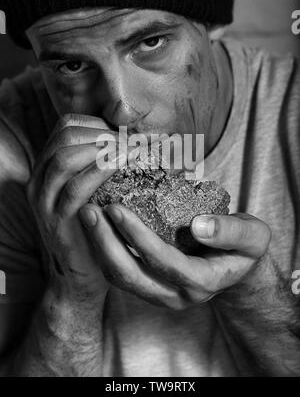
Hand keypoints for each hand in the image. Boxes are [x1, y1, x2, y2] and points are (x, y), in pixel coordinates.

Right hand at [26, 113, 125, 305]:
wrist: (79, 276)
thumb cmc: (94, 229)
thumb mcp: (92, 192)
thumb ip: (101, 167)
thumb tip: (136, 140)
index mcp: (47, 167)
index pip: (67, 126)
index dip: (99, 123)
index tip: (127, 133)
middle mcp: (39, 180)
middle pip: (65, 135)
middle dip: (103, 132)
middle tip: (134, 140)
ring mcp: (44, 201)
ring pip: (66, 158)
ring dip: (103, 148)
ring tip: (132, 150)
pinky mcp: (56, 221)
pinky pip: (76, 188)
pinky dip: (101, 171)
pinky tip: (123, 165)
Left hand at [79, 204, 270, 309]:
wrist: (236, 267)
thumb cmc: (243, 247)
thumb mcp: (252, 236)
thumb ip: (231, 232)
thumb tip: (200, 226)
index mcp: (202, 282)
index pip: (164, 261)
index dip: (138, 236)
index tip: (116, 208)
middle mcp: (177, 295)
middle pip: (132, 275)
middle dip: (106, 243)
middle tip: (89, 210)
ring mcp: (160, 295)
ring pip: (120, 278)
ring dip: (99, 247)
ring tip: (86, 215)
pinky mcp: (149, 288)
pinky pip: (119, 274)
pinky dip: (104, 250)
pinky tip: (96, 226)